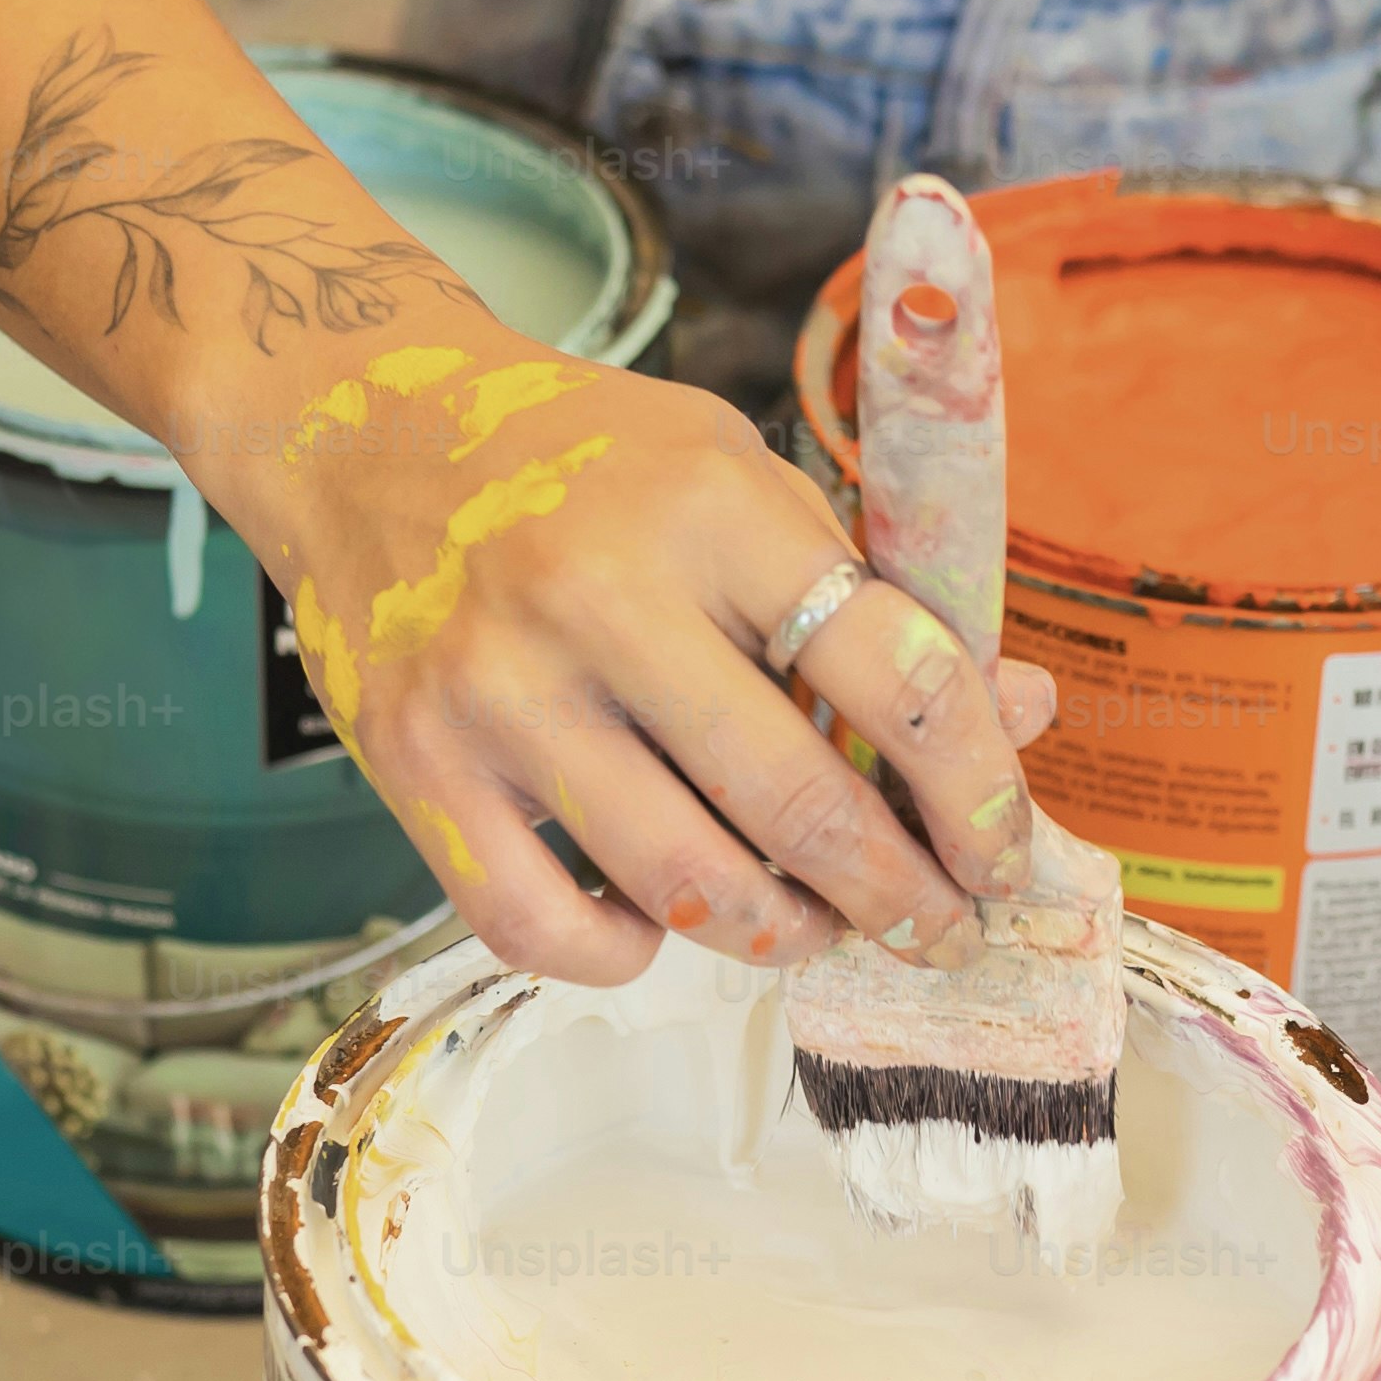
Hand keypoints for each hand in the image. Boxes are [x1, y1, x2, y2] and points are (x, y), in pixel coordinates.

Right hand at [230, 316, 1056, 985]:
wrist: (363, 427)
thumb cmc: (583, 462)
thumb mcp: (737, 475)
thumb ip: (867, 594)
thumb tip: (1018, 715)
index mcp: (708, 508)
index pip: (891, 673)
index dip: (976, 788)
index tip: (1002, 852)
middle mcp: (599, 598)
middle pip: (798, 803)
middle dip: (899, 895)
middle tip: (940, 929)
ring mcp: (498, 692)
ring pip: (683, 885)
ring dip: (779, 933)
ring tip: (810, 925)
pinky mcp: (416, 769)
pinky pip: (544, 930)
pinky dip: (625, 953)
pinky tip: (656, 920)